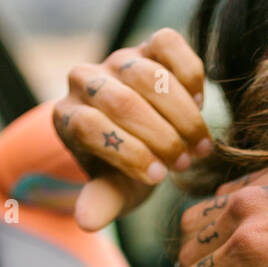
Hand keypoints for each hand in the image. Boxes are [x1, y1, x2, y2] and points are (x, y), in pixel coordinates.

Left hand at [53, 28, 211, 230]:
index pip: (89, 125)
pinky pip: (168, 45)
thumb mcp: (117, 190)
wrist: (149, 138)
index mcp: (68, 117)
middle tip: (184, 164)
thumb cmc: (129, 170)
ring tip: (198, 145)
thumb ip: (103, 201)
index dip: (128, 152)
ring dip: (181, 114)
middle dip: (160, 137)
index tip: (158, 177)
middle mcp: (86, 81)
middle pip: (121, 101)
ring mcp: (118, 59)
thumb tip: (86, 222)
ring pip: (146, 73)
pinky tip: (199, 104)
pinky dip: (190, 76)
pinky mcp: (148, 44)